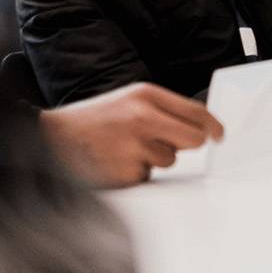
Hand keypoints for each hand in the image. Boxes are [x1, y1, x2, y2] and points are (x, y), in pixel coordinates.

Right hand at [38, 82, 223, 187]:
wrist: (52, 138)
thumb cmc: (93, 120)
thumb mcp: (128, 100)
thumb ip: (161, 109)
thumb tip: (198, 127)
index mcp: (145, 95)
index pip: (195, 111)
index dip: (212, 126)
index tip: (219, 135)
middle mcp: (143, 118)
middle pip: (192, 139)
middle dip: (187, 145)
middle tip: (170, 144)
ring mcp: (134, 146)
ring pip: (169, 160)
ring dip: (153, 160)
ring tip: (125, 149)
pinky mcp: (126, 172)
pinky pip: (147, 177)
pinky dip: (135, 174)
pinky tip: (115, 162)